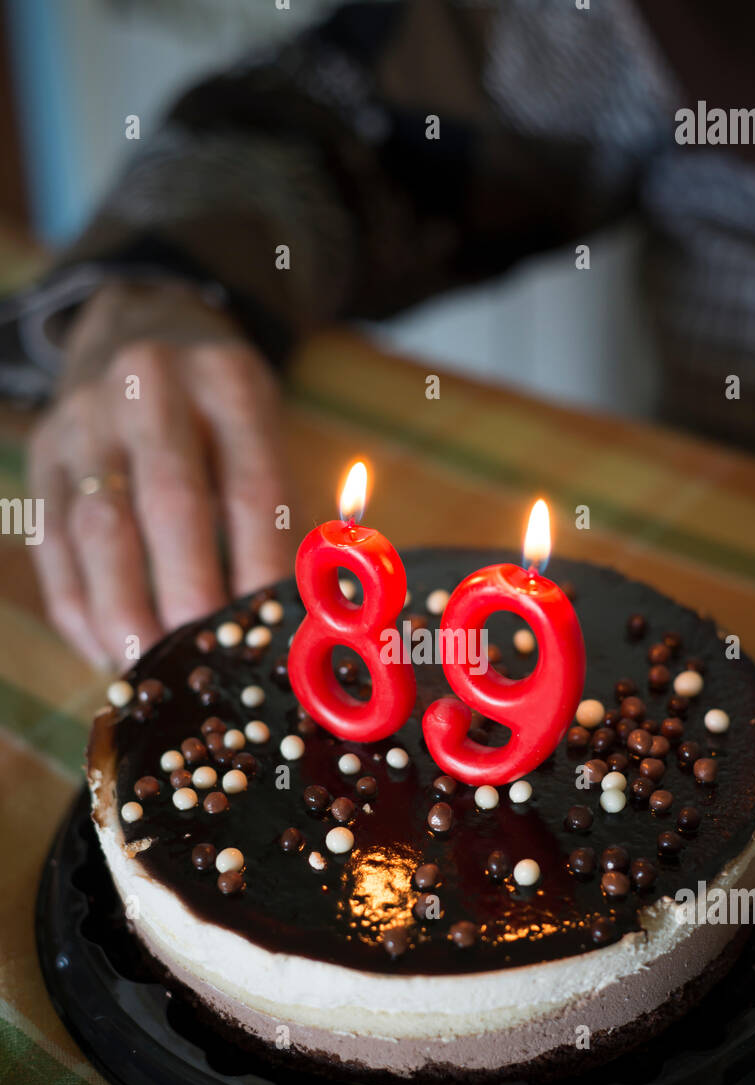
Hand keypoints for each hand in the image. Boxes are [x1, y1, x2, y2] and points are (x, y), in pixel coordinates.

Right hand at [28, 281, 294, 667]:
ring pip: (98, 529)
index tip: (268, 632)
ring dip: (122, 611)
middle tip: (203, 659)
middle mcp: (151, 389)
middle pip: (170, 503)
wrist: (141, 330)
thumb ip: (280, 513)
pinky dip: (78, 607)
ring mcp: (86, 419)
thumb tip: (296, 616)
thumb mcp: (265, 431)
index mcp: (228, 382)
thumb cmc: (221, 412)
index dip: (261, 568)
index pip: (252, 488)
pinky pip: (53, 543)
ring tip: (148, 668)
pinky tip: (104, 650)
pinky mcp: (43, 455)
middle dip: (186, 593)